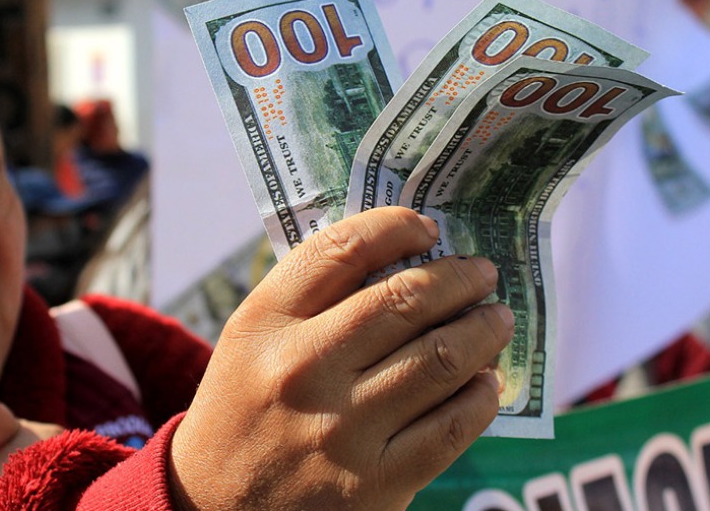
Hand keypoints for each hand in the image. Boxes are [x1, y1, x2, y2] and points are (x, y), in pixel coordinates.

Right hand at [169, 206, 514, 510]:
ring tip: (496, 320)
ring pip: (441, 359)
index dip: (396, 227)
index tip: (427, 227)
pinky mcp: (373, 484)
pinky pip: (451, 427)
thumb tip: (405, 254)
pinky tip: (486, 383)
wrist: (213, 509)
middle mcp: (301, 370)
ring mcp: (340, 430)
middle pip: (405, 299)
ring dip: (484, 330)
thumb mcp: (252, 341)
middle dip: (460, 278)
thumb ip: (311, 297)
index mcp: (265, 323)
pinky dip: (481, 396)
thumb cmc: (246, 410)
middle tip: (482, 274)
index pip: (342, 249)